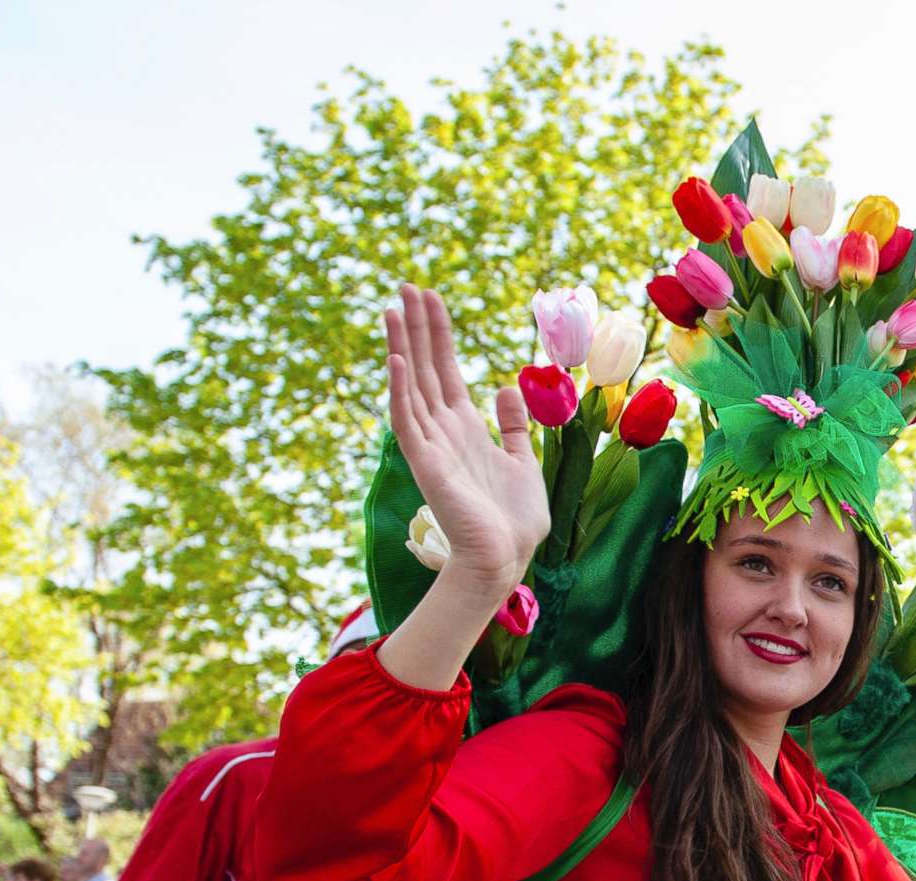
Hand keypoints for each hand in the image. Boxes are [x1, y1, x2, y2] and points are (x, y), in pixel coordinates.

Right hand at [383, 284, 549, 595]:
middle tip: (405, 286)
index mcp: (465, 428)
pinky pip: (407, 421)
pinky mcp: (425, 464)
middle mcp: (443, 430)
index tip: (429, 297)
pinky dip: (401, 391)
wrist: (505, 558)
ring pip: (411, 385)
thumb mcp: (522, 460)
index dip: (438, 333)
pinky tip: (396, 360)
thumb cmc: (513, 519)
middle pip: (424, 367)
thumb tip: (502, 387)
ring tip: (394, 308)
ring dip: (402, 346)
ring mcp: (431, 445)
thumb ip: (511, 425)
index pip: (444, 369)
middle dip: (416, 327)